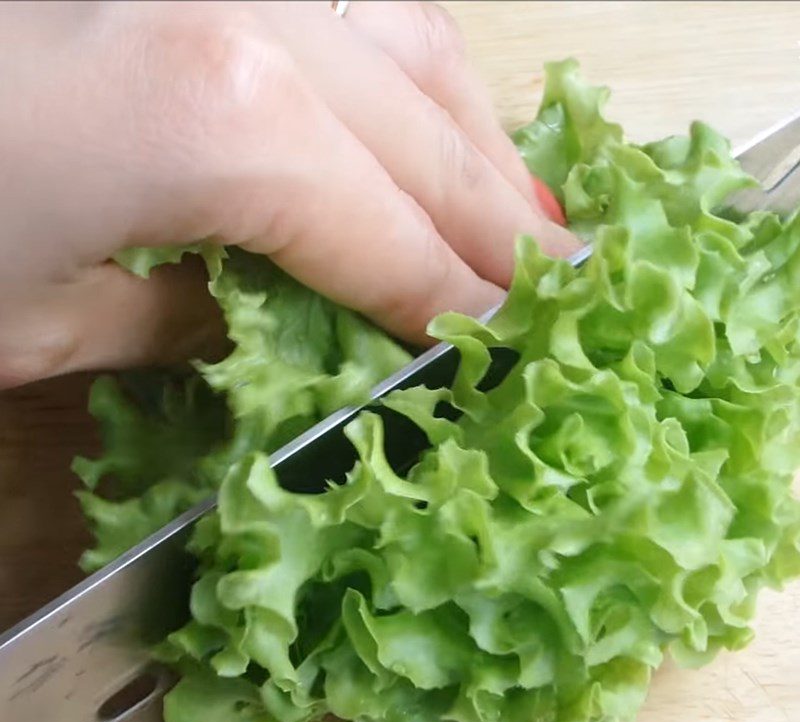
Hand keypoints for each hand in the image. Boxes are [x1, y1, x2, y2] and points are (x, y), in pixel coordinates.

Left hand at [0, 1, 579, 388]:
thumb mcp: (42, 323)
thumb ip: (192, 324)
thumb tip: (282, 333)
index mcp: (216, 117)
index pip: (389, 234)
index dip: (451, 302)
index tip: (498, 347)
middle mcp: (247, 4)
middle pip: (427, 128)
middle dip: (498, 221)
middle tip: (562, 283)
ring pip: (408, 35)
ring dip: (475, 131)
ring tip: (519, 207)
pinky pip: (345, 2)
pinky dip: (406, 65)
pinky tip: (430, 117)